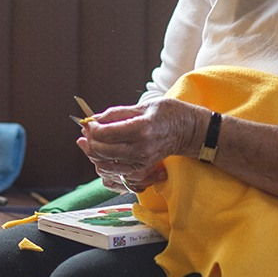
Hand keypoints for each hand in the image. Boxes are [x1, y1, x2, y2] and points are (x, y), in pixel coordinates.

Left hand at [76, 98, 203, 192]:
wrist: (191, 131)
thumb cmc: (170, 114)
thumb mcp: (144, 105)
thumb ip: (117, 113)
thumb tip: (95, 118)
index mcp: (142, 128)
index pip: (105, 133)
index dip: (92, 128)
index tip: (89, 121)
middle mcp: (141, 147)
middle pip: (102, 150)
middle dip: (89, 140)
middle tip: (87, 131)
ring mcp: (142, 160)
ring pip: (105, 164)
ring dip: (93, 153)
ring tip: (90, 142)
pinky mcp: (142, 168)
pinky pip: (115, 171)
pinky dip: (104, 163)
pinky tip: (102, 153)